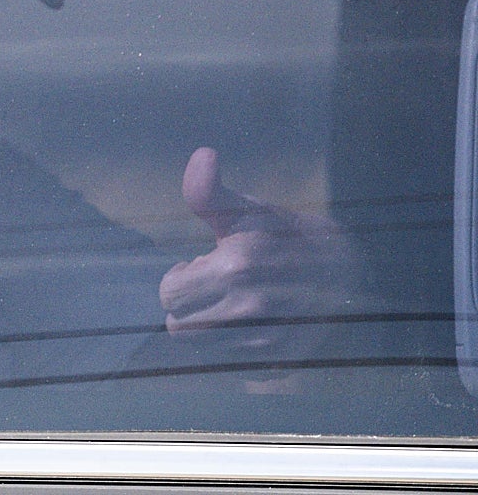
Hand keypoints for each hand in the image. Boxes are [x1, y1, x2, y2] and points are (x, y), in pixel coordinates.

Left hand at [159, 147, 350, 363]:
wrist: (349, 270)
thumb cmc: (286, 235)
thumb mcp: (248, 209)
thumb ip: (210, 191)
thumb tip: (203, 154)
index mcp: (236, 267)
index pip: (170, 293)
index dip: (179, 278)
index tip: (198, 266)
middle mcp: (249, 309)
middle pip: (180, 326)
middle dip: (188, 305)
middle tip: (213, 286)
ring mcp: (265, 340)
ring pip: (201, 348)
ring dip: (207, 327)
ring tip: (230, 304)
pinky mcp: (279, 363)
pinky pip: (229, 365)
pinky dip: (232, 349)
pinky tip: (248, 326)